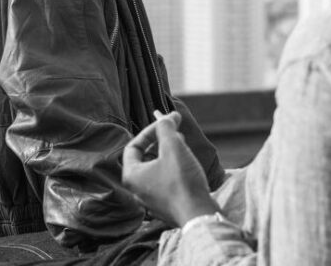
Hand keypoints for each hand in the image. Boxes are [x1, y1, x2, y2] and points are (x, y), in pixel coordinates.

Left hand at [123, 111, 219, 226]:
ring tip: (183, 143)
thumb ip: (166, 128)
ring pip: (156, 169)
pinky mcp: (165, 205)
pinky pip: (165, 181)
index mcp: (131, 176)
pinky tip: (187, 163)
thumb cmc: (182, 181)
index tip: (166, 123)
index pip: (133, 146)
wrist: (198, 215)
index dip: (149, 131)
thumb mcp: (173, 147)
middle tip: (175, 130)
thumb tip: (166, 116)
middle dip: (160, 141)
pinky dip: (173, 168)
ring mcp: (150, 199)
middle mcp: (136, 190)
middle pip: (145, 157)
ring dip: (168, 153)